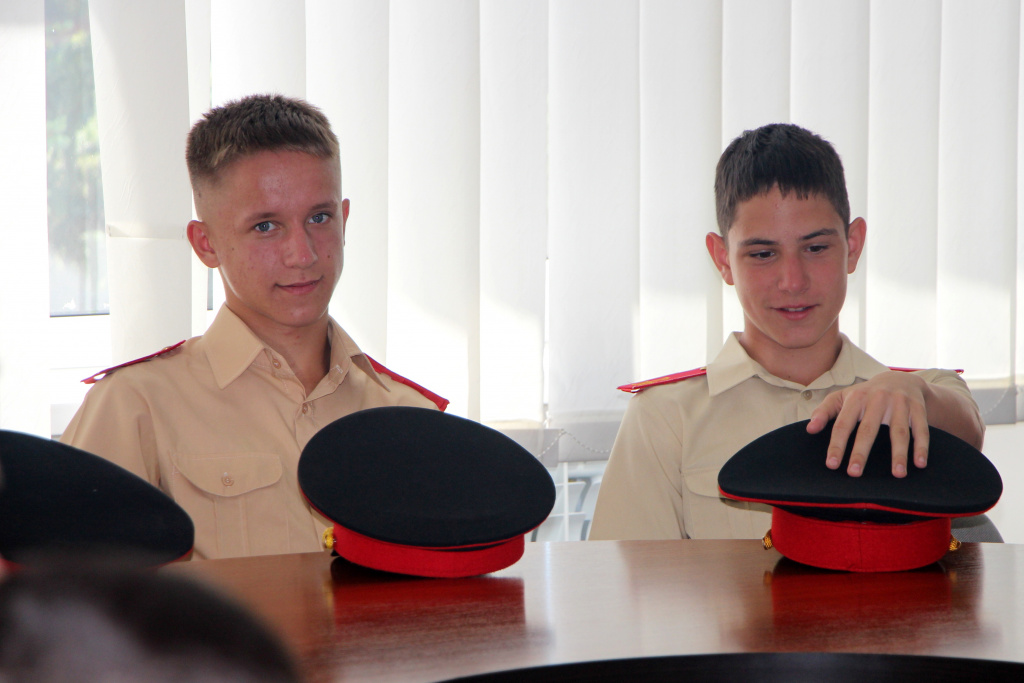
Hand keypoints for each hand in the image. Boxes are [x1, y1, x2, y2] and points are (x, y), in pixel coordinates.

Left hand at [806, 371, 929, 477]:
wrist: (901, 379)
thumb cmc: (865, 395)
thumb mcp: (842, 398)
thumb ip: (824, 411)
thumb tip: (809, 429)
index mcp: (856, 398)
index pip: (843, 424)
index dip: (836, 445)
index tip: (832, 465)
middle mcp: (877, 399)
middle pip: (868, 429)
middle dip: (861, 452)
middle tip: (854, 473)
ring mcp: (899, 404)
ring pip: (899, 431)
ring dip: (899, 454)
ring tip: (897, 474)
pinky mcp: (918, 409)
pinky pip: (921, 429)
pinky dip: (922, 446)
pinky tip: (920, 464)